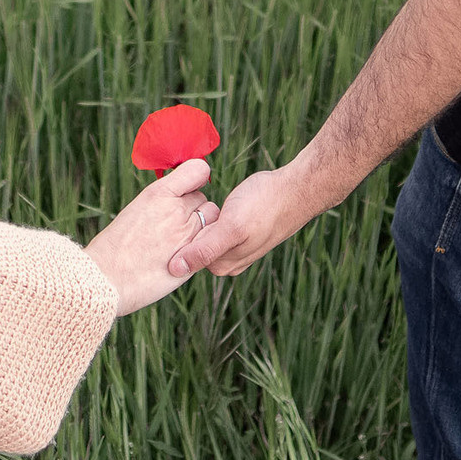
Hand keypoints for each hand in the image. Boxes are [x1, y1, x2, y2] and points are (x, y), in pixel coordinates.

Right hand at [85, 158, 216, 313]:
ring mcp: (188, 234)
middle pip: (203, 198)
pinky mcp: (193, 257)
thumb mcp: (136, 211)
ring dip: (202, 226)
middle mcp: (177, 209)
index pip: (198, 170)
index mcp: (158, 193)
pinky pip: (210, 243)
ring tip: (180, 240)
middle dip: (194, 208)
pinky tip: (182, 254)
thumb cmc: (114, 247)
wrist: (106, 279)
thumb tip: (177, 201)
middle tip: (175, 224)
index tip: (187, 189)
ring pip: (211, 220)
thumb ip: (161, 203)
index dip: (196, 178)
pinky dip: (202, 246)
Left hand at [164, 160, 327, 278]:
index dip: (174, 237)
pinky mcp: (239, 230)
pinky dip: (209, 214)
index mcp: (223, 264)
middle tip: (175, 207)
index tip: (165, 218)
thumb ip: (204, 249)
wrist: (295, 190)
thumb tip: (175, 269)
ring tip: (193, 201)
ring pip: (204, 234)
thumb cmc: (264, 206)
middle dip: (184, 229)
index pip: (184, 257)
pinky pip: (215, 225)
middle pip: (193, 246)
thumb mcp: (231, 227)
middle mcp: (228, 260)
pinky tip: (211, 201)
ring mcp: (235, 245)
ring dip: (197, 220)